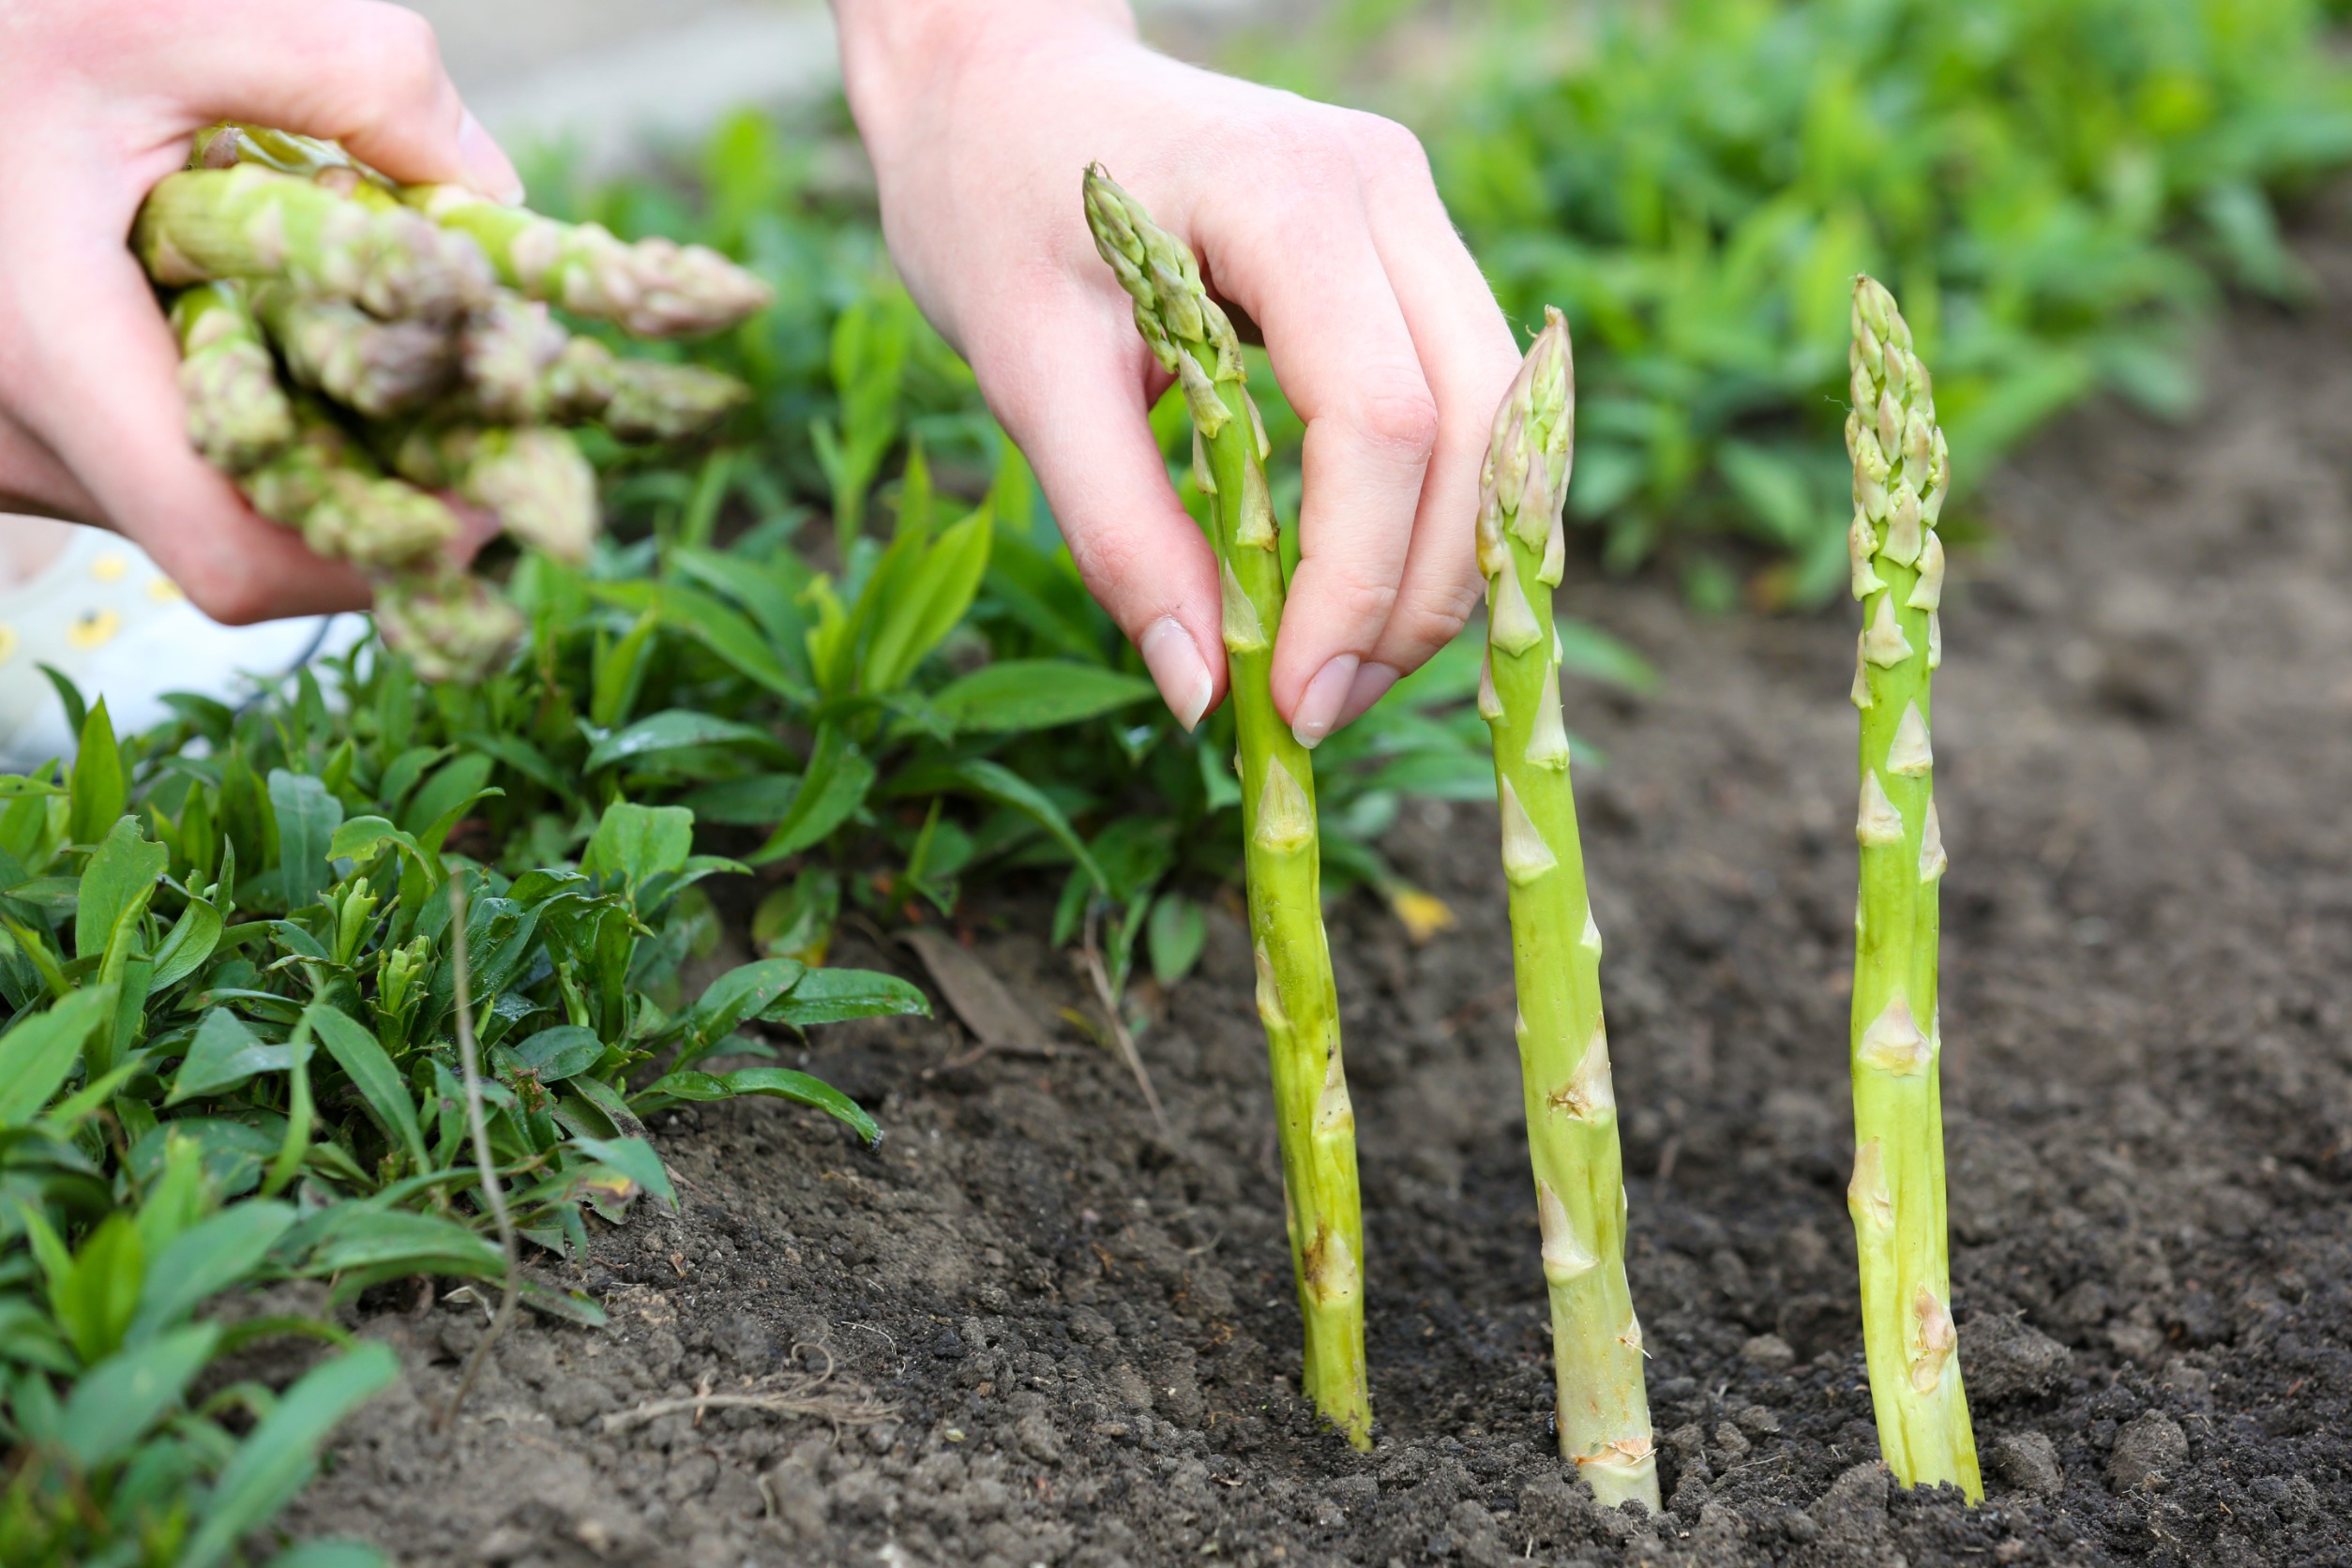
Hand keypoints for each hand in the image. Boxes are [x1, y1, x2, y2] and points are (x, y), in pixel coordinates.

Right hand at [0, 0, 521, 622]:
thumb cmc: (1, 23)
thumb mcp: (161, 11)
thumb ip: (349, 73)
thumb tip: (495, 189)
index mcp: (51, 359)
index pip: (239, 558)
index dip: (390, 548)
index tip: (495, 480)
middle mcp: (23, 441)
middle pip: (253, 546)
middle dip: (388, 495)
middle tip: (485, 409)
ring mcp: (21, 449)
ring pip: (218, 507)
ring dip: (332, 452)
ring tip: (408, 356)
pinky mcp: (34, 433)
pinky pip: (178, 462)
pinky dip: (268, 418)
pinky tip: (309, 331)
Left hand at [837, 1, 1520, 743]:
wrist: (999, 88)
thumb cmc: (990, 203)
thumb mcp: (1023, 371)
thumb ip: (1117, 530)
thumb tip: (1204, 694)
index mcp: (1287, 191)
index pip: (1381, 420)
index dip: (1357, 582)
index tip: (1294, 702)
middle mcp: (1385, 188)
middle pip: (1476, 431)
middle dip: (1420, 596)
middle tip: (1324, 709)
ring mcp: (1413, 215)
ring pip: (1496, 429)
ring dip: (1440, 569)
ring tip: (1342, 669)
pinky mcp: (1409, 258)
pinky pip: (1467, 411)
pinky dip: (1434, 520)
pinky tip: (1363, 597)